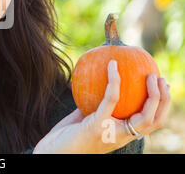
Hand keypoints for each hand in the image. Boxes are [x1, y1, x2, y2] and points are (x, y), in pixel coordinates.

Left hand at [33, 60, 170, 153]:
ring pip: (143, 116)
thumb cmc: (67, 135)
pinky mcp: (97, 125)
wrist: (54, 151)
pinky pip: (110, 100)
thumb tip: (99, 81)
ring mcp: (111, 133)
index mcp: (121, 134)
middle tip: (159, 78)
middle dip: (163, 100)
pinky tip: (111, 66)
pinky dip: (114, 81)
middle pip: (154, 121)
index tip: (161, 87)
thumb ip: (96, 105)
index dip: (161, 106)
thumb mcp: (85, 118)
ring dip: (152, 94)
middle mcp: (121, 136)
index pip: (150, 123)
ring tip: (149, 75)